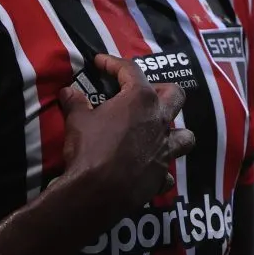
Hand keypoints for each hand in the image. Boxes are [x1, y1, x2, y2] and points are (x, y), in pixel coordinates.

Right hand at [57, 54, 194, 215]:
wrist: (95, 192)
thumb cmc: (89, 149)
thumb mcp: (77, 121)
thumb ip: (75, 103)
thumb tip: (68, 91)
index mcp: (140, 100)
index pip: (130, 70)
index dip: (113, 63)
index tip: (100, 62)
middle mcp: (159, 120)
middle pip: (175, 95)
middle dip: (163, 90)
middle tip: (143, 96)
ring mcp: (164, 148)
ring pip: (185, 135)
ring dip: (175, 133)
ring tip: (160, 134)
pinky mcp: (161, 175)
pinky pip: (168, 172)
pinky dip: (161, 170)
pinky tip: (150, 170)